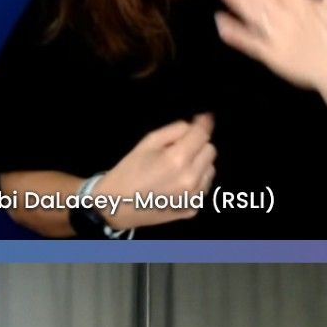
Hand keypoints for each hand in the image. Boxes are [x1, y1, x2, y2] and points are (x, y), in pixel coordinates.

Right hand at [100, 114, 214, 228]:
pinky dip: (196, 182)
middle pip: (210, 151)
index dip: (205, 123)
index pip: (203, 135)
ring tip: (177, 168)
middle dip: (199, 145)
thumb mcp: (146, 143)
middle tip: (181, 148)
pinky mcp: (193, 209)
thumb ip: (174, 131)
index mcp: (178, 159)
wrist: (115, 206)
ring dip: (199, 164)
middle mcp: (191, 179)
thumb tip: (194, 124)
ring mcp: (194, 197)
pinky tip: (177, 184)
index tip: (205, 117)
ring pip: (210, 170)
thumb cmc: (128, 171)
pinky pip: (204, 188)